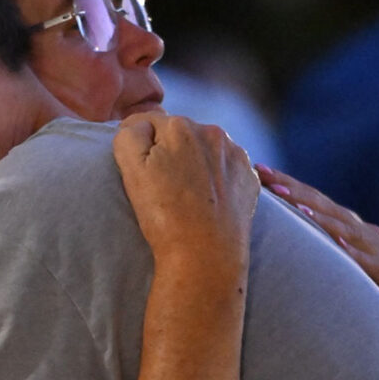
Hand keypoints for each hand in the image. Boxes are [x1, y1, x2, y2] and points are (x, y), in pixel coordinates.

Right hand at [113, 112, 258, 268]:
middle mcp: (211, 132)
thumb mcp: (131, 169)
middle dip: (170, 151)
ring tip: (186, 194)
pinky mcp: (249, 177)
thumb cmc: (163, 216)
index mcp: (179, 126)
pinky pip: (225, 167)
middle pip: (179, 133)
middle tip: (163, 185)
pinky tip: (207, 198)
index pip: (149, 123)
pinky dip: (216, 177)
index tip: (142, 172)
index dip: (140, 146)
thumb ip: (130, 134)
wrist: (205, 256)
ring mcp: (235, 154)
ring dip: (194, 161)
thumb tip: (140, 125)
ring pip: (204, 149)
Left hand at [255, 164, 378, 325]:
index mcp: (345, 228)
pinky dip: (356, 256)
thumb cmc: (344, 302)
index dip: (286, 184)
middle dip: (298, 194)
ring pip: (351, 232)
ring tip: (301, 210)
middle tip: (270, 182)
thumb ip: (295, 249)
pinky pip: (374, 266)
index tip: (257, 169)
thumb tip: (243, 231)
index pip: (311, 201)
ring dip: (325, 220)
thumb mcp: (318, 270)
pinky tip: (339, 245)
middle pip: (328, 209)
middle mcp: (365, 235)